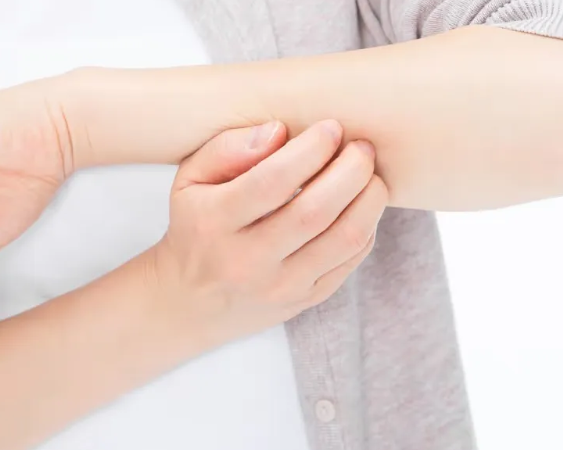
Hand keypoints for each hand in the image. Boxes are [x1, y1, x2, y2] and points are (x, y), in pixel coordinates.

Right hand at [147, 119, 386, 342]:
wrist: (193, 301)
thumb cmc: (197, 225)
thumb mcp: (191, 179)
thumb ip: (228, 148)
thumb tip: (280, 131)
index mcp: (213, 223)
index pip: (271, 182)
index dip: (310, 150)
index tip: (330, 128)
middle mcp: (246, 261)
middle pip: (314, 212)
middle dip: (350, 171)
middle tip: (361, 147)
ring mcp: (279, 286)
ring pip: (344, 239)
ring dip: (370, 198)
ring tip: (370, 173)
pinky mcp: (305, 300)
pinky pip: (351, 260)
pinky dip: (366, 225)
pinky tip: (361, 204)